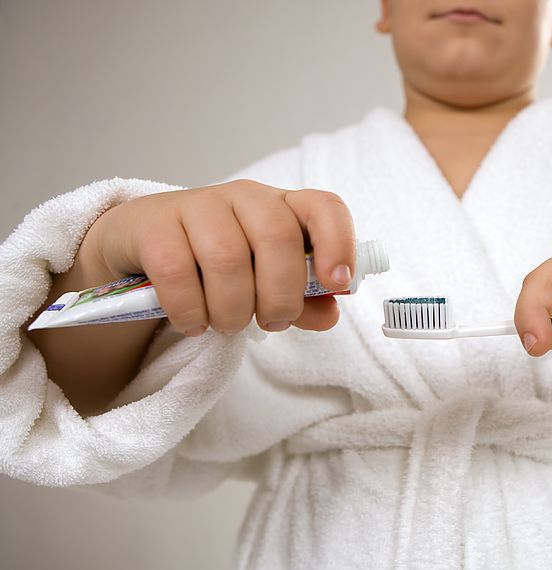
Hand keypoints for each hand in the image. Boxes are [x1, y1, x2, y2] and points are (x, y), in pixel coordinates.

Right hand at [79, 180, 356, 335]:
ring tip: (227, 324)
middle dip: (280, 296)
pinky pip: (176, 271)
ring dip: (233, 309)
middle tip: (270, 322)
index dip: (339, 243)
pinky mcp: (153, 223)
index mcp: (283, 207)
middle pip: (278, 237)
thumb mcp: (266, 280)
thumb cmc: (219, 263)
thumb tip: (330, 315)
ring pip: (227, 258)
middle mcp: (245, 197)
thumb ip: (303, 299)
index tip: (336, 282)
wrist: (145, 247)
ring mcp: (197, 204)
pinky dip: (190, 310)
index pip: (324, 207)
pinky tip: (192, 322)